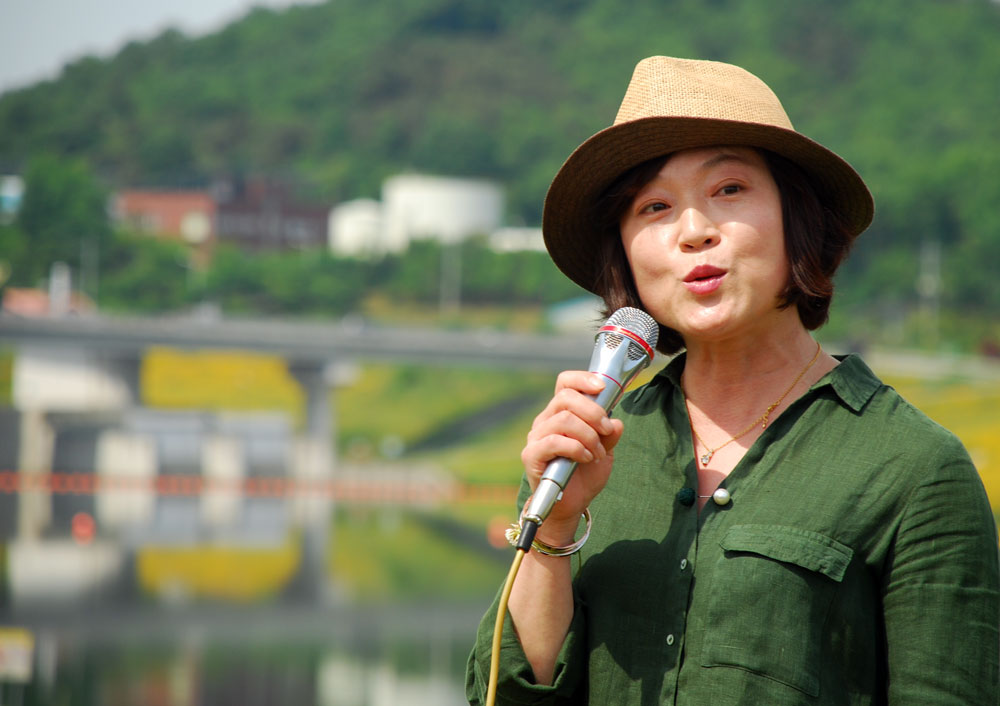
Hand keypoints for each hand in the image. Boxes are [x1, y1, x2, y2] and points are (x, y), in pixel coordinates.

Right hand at [521, 370, 623, 543]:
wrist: (571, 505)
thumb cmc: (585, 474)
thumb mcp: (605, 450)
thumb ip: (610, 434)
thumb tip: (616, 421)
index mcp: (561, 413)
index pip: (565, 383)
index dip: (582, 379)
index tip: (602, 387)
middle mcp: (546, 420)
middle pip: (566, 397)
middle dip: (594, 412)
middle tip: (607, 430)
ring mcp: (536, 437)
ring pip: (564, 419)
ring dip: (589, 435)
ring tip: (598, 453)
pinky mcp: (531, 455)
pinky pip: (554, 441)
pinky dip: (576, 448)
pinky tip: (586, 458)